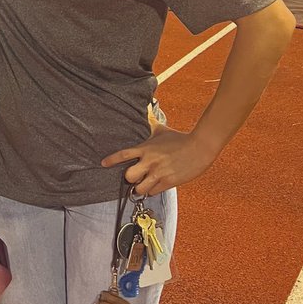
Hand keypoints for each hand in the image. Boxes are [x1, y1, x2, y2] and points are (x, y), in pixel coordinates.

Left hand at [101, 126, 217, 195]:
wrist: (199, 147)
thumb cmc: (180, 138)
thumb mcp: (162, 130)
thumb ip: (151, 125)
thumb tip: (147, 111)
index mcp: (145, 148)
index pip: (123, 154)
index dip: (111, 160)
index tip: (103, 164)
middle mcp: (149, 161)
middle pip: (128, 176)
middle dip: (129, 179)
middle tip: (133, 178)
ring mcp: (158, 173)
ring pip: (140, 188)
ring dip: (140, 188)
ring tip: (143, 186)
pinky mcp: (168, 182)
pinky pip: (153, 192)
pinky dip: (152, 191)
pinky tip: (155, 186)